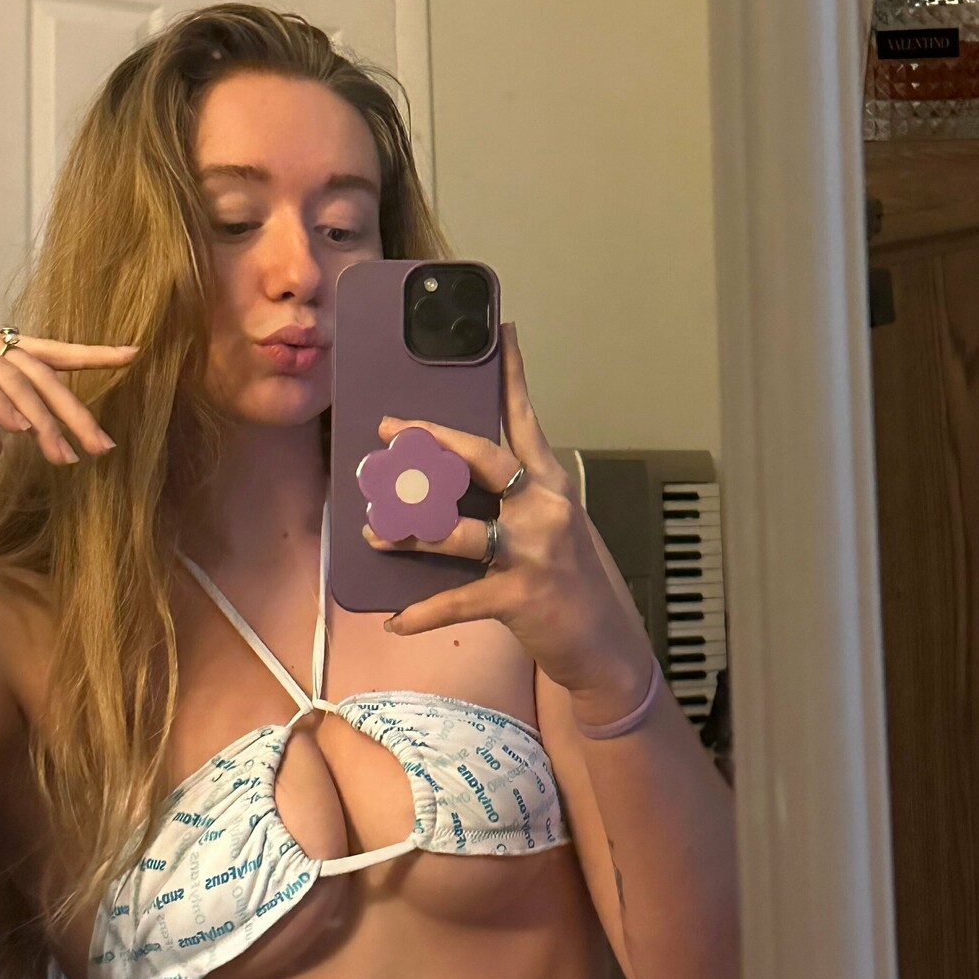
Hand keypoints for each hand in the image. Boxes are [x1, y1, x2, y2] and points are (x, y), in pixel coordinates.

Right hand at [0, 289, 138, 470]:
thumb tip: (0, 457)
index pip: (40, 353)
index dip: (87, 355)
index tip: (132, 356)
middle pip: (36, 372)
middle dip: (72, 409)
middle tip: (104, 446)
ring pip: (10, 377)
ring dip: (40, 418)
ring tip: (65, 453)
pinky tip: (19, 428)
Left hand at [366, 323, 655, 709]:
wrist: (607, 645)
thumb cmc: (572, 579)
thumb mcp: (551, 524)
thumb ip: (513, 498)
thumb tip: (447, 478)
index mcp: (552, 483)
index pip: (526, 418)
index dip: (512, 374)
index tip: (502, 333)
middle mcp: (544, 508)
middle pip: (482, 459)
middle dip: (429, 443)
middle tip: (387, 432)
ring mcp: (532, 552)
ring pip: (456, 529)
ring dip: (407, 531)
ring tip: (372, 531)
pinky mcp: (518, 597)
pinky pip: (457, 600)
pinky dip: (421, 612)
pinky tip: (395, 618)